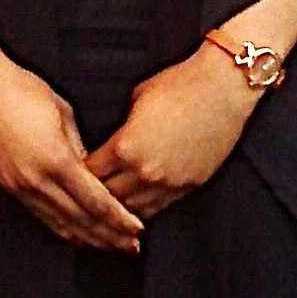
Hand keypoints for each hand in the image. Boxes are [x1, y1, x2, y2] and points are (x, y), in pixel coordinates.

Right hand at [0, 0, 143, 251]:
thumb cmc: (19, 89)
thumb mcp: (62, 113)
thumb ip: (80, 148)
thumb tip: (94, 173)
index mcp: (56, 160)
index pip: (96, 202)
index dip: (119, 219)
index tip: (136, 228)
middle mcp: (36, 180)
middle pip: (81, 220)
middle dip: (109, 236)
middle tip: (130, 247)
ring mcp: (18, 186)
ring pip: (59, 224)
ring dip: (86, 238)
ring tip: (108, 246)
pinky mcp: (6, 185)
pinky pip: (39, 215)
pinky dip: (61, 228)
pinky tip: (74, 233)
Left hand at [86, 47, 255, 222]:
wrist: (223, 89)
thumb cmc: (180, 86)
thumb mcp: (136, 99)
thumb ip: (121, 128)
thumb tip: (112, 140)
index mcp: (125, 147)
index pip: (89, 174)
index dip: (78, 175)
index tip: (73, 174)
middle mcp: (144, 172)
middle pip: (107, 198)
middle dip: (94, 197)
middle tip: (86, 197)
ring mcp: (168, 183)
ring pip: (132, 211)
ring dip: (118, 210)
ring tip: (107, 211)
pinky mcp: (188, 187)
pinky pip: (157, 209)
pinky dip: (143, 210)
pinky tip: (134, 210)